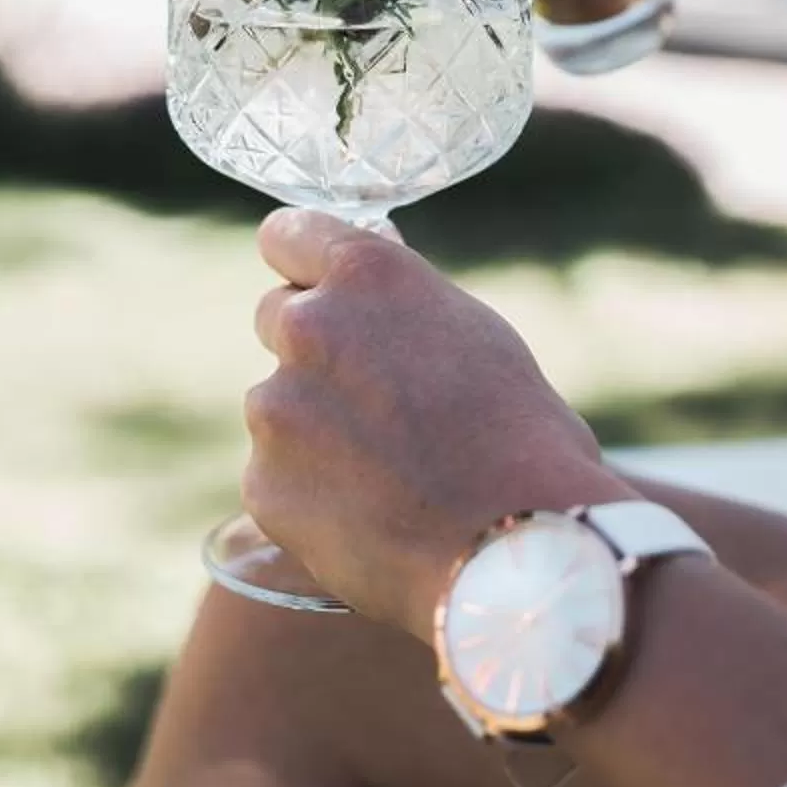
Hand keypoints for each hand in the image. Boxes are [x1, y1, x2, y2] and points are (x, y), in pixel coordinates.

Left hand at [244, 211, 625, 634]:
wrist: (515, 551)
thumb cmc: (524, 442)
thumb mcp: (478, 339)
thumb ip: (407, 311)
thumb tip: (371, 300)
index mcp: (368, 276)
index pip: (288, 236)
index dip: (303, 262)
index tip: (309, 283)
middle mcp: (308, 329)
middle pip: (277, 319)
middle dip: (312, 351)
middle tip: (370, 399)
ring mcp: (276, 409)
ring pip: (277, 406)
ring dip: (311, 429)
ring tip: (386, 475)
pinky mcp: (262, 484)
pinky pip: (275, 478)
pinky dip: (309, 495)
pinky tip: (368, 517)